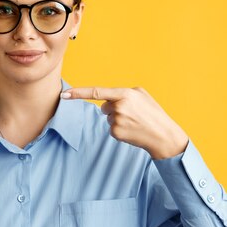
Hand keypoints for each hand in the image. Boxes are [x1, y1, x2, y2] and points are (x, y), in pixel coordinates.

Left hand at [61, 86, 188, 159]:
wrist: (163, 135)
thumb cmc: (152, 113)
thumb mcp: (142, 94)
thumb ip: (123, 92)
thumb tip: (107, 99)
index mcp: (125, 94)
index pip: (96, 92)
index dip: (78, 93)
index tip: (64, 94)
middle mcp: (119, 106)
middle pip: (104, 107)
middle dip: (113, 109)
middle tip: (132, 114)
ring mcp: (116, 121)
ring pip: (108, 118)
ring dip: (118, 120)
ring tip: (135, 122)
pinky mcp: (116, 133)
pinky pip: (111, 128)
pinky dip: (120, 129)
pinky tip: (132, 130)